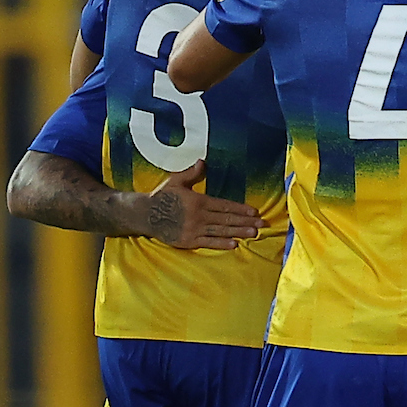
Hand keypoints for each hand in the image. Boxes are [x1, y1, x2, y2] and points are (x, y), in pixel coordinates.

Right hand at [146, 161, 263, 249]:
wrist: (145, 215)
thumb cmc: (161, 196)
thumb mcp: (176, 181)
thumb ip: (191, 173)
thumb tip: (203, 162)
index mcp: (198, 201)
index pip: (224, 205)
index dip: (240, 209)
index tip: (254, 212)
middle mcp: (199, 216)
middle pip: (226, 219)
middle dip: (245, 221)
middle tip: (261, 224)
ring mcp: (194, 229)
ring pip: (221, 231)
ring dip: (238, 232)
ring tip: (253, 233)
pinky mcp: (188, 241)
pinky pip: (208, 243)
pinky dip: (221, 244)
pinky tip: (234, 244)